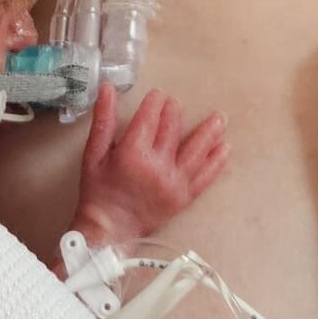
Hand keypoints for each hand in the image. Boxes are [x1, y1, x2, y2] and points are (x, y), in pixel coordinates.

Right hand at [71, 84, 227, 248]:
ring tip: (219, 118)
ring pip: (197, 152)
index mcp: (133, 154)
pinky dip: (216, 162)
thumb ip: (103, 120)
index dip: (155, 103)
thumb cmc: (98, 191)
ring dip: (209, 133)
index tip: (158, 94)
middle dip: (175, 112)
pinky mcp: (184, 198)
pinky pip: (205, 177)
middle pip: (172, 130)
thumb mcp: (93, 154)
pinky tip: (224, 149)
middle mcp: (157, 167)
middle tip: (175, 104)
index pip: (149, 118)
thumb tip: (107, 88)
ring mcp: (174, 183)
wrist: (110, 230)